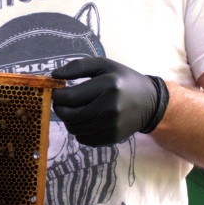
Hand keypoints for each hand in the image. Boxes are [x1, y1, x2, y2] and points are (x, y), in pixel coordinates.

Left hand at [51, 58, 169, 146]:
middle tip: (62, 102)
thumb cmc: (122, 80)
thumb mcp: (103, 65)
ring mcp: (112, 125)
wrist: (149, 102)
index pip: (69, 97)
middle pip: (69, 115)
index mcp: (108, 86)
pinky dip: (79, 130)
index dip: (57, 95)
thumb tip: (54, 76)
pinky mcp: (112, 137)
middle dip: (60, 108)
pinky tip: (87, 120)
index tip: (57, 92)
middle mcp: (110, 107)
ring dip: (69, 120)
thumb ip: (78, 67)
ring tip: (76, 109)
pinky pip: (83, 139)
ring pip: (74, 129)